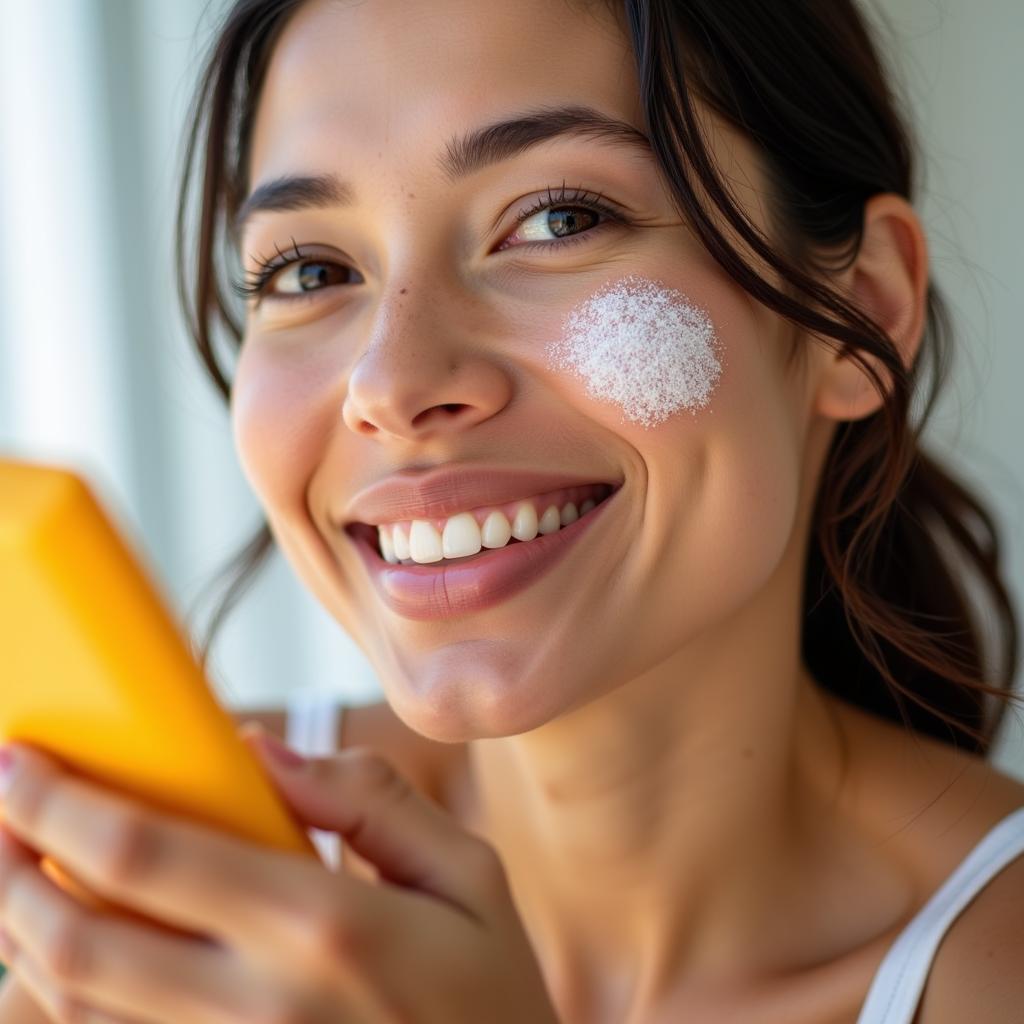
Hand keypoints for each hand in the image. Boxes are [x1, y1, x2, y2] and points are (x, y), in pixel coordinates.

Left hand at [0, 730, 559, 1022]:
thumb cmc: (489, 996)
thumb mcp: (467, 874)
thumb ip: (369, 799)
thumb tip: (261, 750)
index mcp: (325, 928)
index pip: (154, 857)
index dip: (64, 804)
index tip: (20, 760)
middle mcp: (261, 1009)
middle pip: (81, 941)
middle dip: (8, 867)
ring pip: (73, 1013)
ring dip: (17, 941)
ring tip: (8, 876)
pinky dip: (56, 1013)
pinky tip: (50, 970)